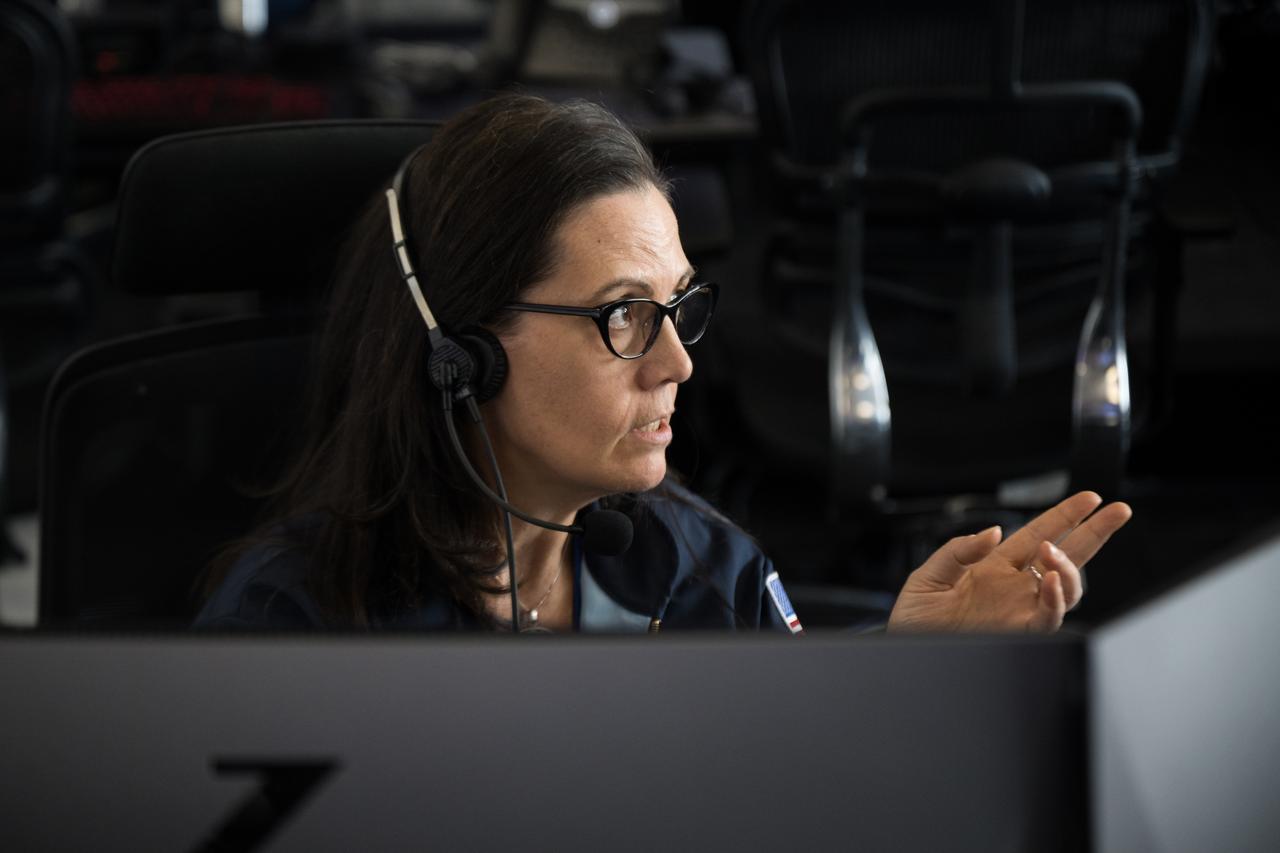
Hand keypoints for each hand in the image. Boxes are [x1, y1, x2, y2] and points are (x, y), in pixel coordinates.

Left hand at [886, 491, 1132, 632]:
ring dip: (1067, 565)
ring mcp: (1019, 609)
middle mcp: (1015, 587)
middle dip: (1094, 533)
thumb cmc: (915, 617)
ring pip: (1065, 587)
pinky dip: (1055, 599)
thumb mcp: (929, 575)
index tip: (1090, 498)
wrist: (903, 647)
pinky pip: (1049, 617)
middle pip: (1065, 555)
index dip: (1065, 516)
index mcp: (995, 566)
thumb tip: (995, 532)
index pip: (1039, 534)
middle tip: (1118, 511)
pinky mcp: (1018, 631)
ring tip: (1053, 550)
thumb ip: (959, 550)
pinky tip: (1049, 580)